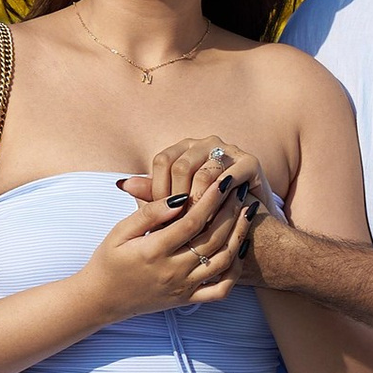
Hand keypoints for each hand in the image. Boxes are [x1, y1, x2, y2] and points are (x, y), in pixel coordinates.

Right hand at [78, 171, 247, 322]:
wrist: (101, 300)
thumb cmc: (108, 260)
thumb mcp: (119, 232)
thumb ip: (148, 214)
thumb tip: (178, 197)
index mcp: (154, 251)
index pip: (192, 221)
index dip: (212, 200)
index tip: (223, 181)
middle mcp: (172, 271)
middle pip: (213, 239)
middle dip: (231, 212)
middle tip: (239, 190)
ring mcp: (183, 288)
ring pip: (222, 262)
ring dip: (239, 235)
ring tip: (247, 212)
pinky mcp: (187, 300)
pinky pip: (220, 290)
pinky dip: (235, 271)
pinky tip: (239, 248)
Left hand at [128, 134, 269, 214]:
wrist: (247, 229)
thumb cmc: (204, 218)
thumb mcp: (175, 207)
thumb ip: (152, 195)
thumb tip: (122, 184)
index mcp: (184, 148)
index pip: (162, 160)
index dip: (158, 189)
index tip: (159, 215)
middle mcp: (206, 143)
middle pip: (181, 165)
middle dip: (177, 199)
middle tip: (176, 224)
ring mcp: (230, 150)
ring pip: (203, 173)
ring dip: (197, 203)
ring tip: (194, 225)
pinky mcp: (250, 162)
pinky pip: (229, 177)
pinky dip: (219, 199)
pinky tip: (214, 216)